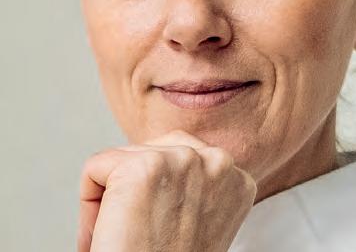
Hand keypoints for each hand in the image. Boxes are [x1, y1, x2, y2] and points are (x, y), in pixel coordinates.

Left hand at [77, 129, 256, 251]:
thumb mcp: (202, 221)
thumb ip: (195, 187)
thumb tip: (164, 170)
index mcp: (236, 176)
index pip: (181, 156)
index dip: (159, 196)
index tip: (163, 229)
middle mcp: (217, 160)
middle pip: (151, 150)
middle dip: (135, 191)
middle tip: (143, 235)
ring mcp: (182, 158)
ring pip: (122, 158)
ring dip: (114, 197)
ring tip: (131, 234)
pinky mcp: (142, 167)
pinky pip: (96, 168)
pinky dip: (89, 206)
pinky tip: (115, 232)